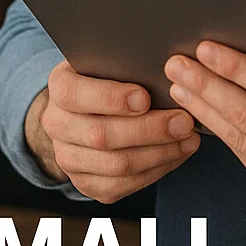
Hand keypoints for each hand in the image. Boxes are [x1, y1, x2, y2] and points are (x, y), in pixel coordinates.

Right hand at [24, 60, 199, 203]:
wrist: (85, 112)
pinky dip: (157, 170)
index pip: (75, 95)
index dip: (110, 98)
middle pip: (101, 136)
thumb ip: (127, 63)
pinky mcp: (86, 184)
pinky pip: (123, 185)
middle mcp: (57, 126)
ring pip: (117, 165)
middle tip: (184, 121)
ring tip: (189, 138)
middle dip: (149, 130)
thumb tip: (168, 67)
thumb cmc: (108, 77)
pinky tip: (178, 153)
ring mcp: (68, 159)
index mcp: (60, 88)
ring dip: (160, 153)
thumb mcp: (109, 60)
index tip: (145, 98)